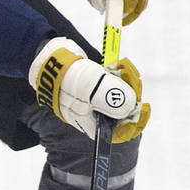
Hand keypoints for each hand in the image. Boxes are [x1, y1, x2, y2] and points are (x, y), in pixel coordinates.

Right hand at [29, 38, 149, 142]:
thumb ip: (110, 97)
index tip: (141, 107)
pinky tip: (117, 67)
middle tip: (129, 76)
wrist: (47, 57)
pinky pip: (112, 87)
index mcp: (88, 122)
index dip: (132, 122)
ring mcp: (91, 102)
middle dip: (129, 95)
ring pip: (117, 99)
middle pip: (120, 114)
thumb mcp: (90, 85)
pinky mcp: (93, 88)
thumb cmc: (65, 73)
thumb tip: (132, 106)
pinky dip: (117, 77)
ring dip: (125, 83)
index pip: (116, 132)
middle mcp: (90, 116)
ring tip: (122, 67)